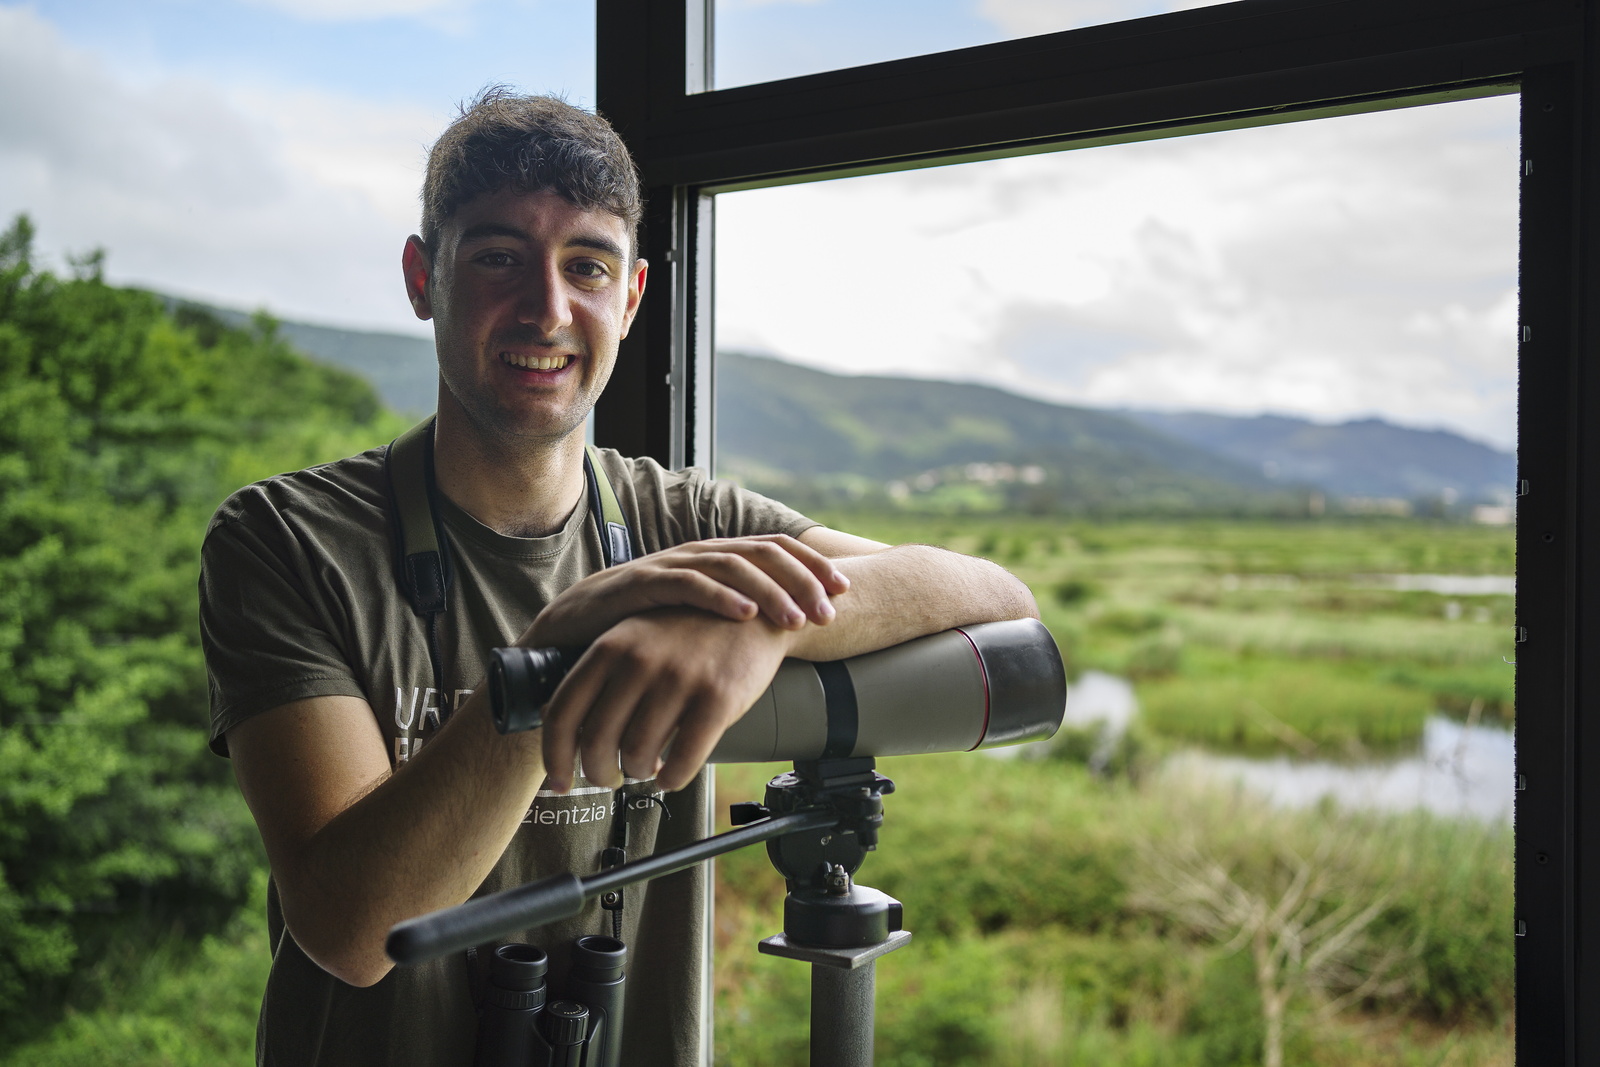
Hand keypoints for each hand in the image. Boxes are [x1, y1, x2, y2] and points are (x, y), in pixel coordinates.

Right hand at [523, 534, 848, 648]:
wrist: (568, 635)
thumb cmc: (638, 633)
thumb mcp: (695, 624)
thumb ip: (731, 620)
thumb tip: (784, 635)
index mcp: (713, 561)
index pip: (772, 550)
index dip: (810, 565)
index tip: (844, 590)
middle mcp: (695, 555)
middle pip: (760, 553)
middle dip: (801, 578)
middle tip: (831, 608)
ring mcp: (667, 566)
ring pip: (730, 566)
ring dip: (770, 591)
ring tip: (798, 618)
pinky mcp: (639, 584)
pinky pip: (686, 584)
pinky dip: (719, 597)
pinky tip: (746, 615)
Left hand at [539, 608, 794, 792]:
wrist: (755, 609)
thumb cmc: (688, 631)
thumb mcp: (634, 637)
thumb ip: (600, 673)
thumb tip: (560, 723)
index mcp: (609, 646)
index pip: (562, 713)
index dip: (554, 757)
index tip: (559, 781)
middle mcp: (639, 661)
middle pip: (597, 744)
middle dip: (600, 773)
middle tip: (610, 777)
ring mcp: (679, 678)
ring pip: (639, 755)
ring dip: (639, 773)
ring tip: (646, 769)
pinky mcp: (718, 697)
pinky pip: (683, 760)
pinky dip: (672, 778)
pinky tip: (671, 775)